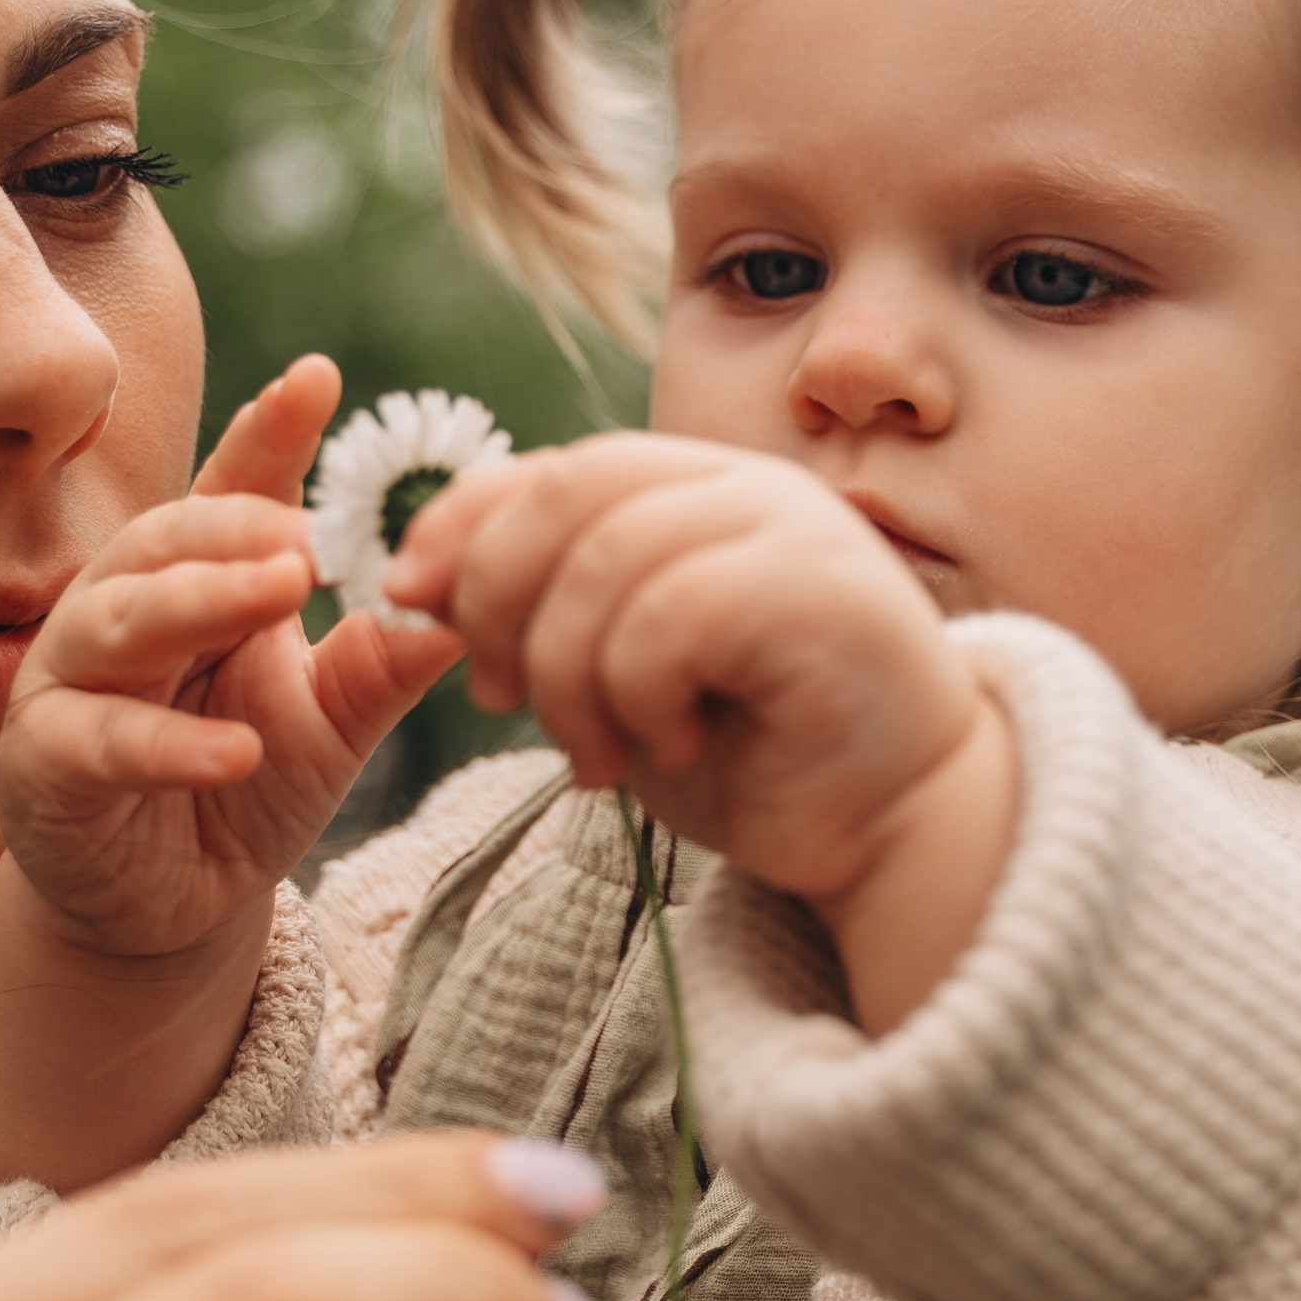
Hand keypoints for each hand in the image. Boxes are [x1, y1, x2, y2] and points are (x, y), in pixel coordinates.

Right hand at [0, 355, 460, 959]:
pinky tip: (234, 750)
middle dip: (236, 525)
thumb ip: (382, 663)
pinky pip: (100, 742)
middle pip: (165, 542)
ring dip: (200, 602)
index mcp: (194, 579)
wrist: (169, 905)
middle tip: (313, 534)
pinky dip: (168, 746)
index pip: (230, 490)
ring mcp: (72, 683)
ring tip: (281, 597)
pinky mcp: (45, 766)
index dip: (268, 434)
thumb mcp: (331, 723)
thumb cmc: (245, 786)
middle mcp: (121, 610)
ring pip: (121, 621)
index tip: (317, 380)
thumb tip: (464, 606)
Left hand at [386, 434, 1018, 1028]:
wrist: (894, 830)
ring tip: (602, 757)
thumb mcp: (613, 680)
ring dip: (569, 679)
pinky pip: (668, 616)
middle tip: (501, 701)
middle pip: (562, 495)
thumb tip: (415, 581)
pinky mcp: (821, 587)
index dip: (457, 526)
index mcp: (689, 490)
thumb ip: (537, 616)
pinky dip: (639, 695)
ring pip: (603, 564)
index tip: (407, 600)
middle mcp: (742, 485)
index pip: (545, 471)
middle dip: (497, 601)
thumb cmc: (755, 758)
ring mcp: (790, 525)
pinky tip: (673, 744)